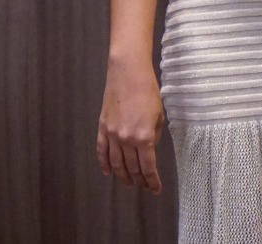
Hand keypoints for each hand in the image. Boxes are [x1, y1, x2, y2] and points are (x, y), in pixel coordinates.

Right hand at [97, 57, 166, 193]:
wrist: (128, 74)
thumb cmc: (148, 91)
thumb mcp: (159, 116)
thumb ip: (154, 136)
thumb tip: (149, 150)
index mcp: (144, 137)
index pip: (148, 167)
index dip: (152, 181)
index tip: (155, 189)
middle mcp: (126, 139)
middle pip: (132, 168)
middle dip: (139, 180)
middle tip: (143, 187)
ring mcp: (112, 134)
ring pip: (116, 163)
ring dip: (123, 176)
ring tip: (128, 183)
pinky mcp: (102, 128)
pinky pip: (102, 151)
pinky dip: (104, 164)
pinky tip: (108, 172)